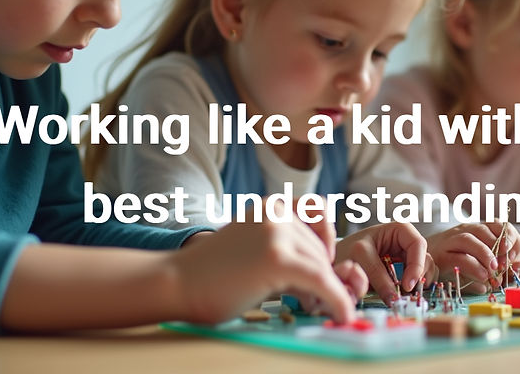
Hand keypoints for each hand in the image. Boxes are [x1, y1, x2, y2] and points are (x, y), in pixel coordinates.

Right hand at [169, 201, 356, 323]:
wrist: (178, 283)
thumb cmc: (212, 274)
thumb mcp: (255, 245)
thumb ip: (288, 249)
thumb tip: (333, 274)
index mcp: (270, 205)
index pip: (319, 212)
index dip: (326, 239)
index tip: (324, 262)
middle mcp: (275, 213)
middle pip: (321, 247)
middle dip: (320, 275)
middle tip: (308, 300)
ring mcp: (276, 233)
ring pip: (322, 266)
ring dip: (321, 291)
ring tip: (302, 305)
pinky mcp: (278, 259)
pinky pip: (322, 281)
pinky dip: (337, 300)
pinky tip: (342, 314)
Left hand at [334, 222, 435, 305]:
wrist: (339, 260)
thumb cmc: (348, 249)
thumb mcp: (360, 256)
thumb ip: (377, 275)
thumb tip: (394, 298)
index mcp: (400, 229)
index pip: (418, 244)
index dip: (417, 265)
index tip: (407, 285)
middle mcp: (407, 243)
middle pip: (426, 260)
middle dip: (418, 278)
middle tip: (406, 294)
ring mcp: (408, 259)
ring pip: (425, 273)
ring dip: (417, 286)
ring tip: (401, 294)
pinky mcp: (406, 274)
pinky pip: (419, 282)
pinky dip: (414, 291)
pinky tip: (400, 293)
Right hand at [426, 223, 519, 293]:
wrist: (427, 263)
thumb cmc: (462, 264)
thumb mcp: (486, 264)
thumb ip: (505, 265)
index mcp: (478, 230)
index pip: (499, 225)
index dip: (511, 238)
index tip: (516, 255)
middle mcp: (464, 231)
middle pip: (484, 230)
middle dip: (499, 246)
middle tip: (506, 264)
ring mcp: (450, 242)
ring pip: (468, 239)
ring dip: (485, 254)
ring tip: (495, 271)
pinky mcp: (441, 256)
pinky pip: (457, 258)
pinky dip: (473, 268)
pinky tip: (483, 278)